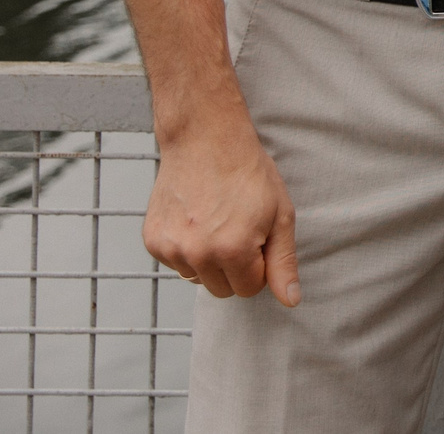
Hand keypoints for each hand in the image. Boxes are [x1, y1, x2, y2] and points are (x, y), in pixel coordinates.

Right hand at [143, 121, 299, 304]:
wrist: (205, 140)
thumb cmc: (248, 175)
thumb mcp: (280, 216)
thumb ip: (283, 263)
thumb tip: (291, 302)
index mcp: (233, 250)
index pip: (250, 289)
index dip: (259, 265)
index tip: (258, 238)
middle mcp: (197, 254)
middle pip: (222, 290)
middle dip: (235, 268)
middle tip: (238, 229)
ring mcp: (170, 248)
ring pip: (197, 278)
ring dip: (209, 260)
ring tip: (216, 222)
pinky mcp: (152, 241)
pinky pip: (176, 263)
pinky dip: (187, 249)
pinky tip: (195, 219)